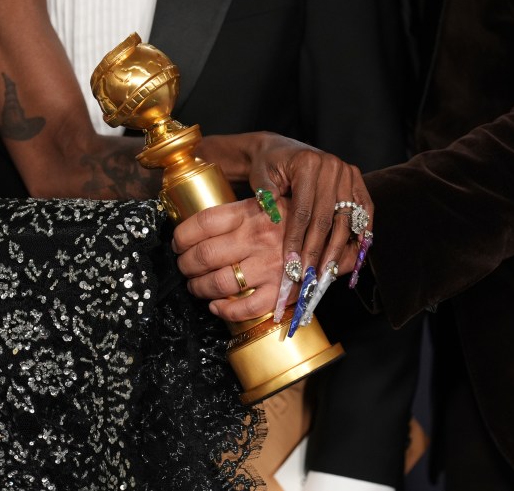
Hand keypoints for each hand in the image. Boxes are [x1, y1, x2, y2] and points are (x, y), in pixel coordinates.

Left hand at [172, 197, 288, 321]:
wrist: (335, 234)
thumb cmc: (295, 220)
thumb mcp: (268, 203)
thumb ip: (239, 213)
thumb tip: (201, 228)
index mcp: (252, 213)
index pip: (202, 223)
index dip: (182, 236)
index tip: (178, 243)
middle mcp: (258, 238)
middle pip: (204, 255)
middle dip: (185, 265)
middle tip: (184, 267)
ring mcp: (269, 266)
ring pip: (218, 282)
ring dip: (199, 288)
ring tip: (196, 287)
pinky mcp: (281, 290)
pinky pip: (244, 308)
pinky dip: (224, 310)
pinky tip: (217, 306)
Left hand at [197, 132, 373, 276]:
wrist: (280, 150)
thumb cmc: (268, 166)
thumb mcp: (260, 176)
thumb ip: (265, 195)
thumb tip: (273, 218)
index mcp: (308, 163)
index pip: (304, 211)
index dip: (298, 240)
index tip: (291, 265)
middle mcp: (333, 166)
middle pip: (327, 218)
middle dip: (318, 251)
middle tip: (310, 277)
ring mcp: (348, 172)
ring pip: (346, 219)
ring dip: (338, 250)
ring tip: (328, 273)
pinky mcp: (357, 180)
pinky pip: (364, 211)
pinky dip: (360, 234)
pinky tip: (353, 255)